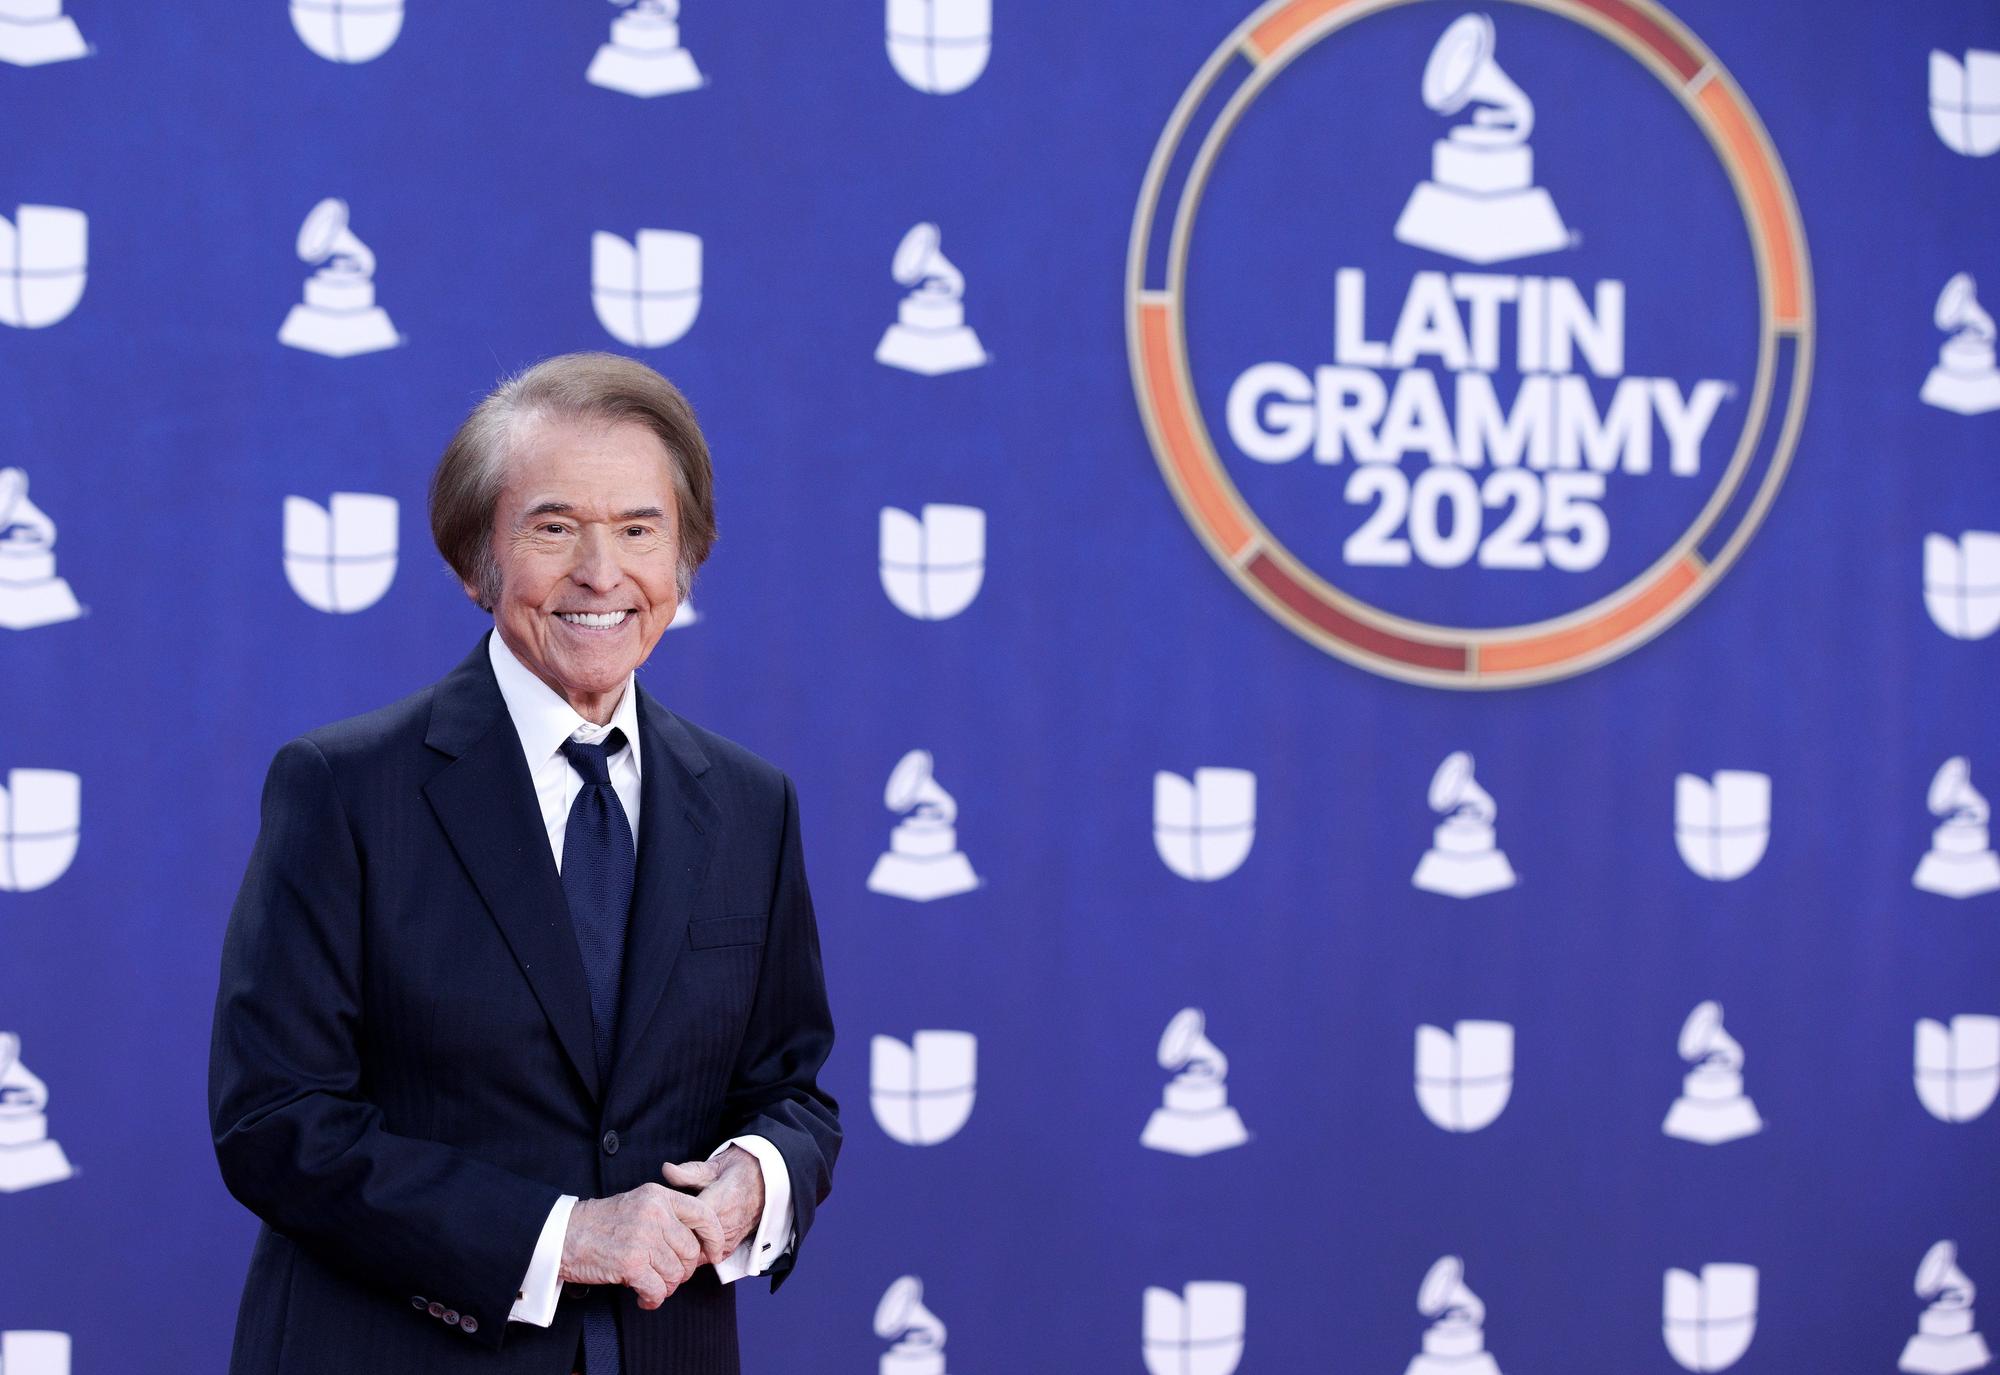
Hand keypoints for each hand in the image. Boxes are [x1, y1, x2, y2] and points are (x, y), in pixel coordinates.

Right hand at [558, 1183, 727, 1307]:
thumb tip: (697, 1244)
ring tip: (652, 1286)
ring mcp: (643, 1239)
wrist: (564, 1235)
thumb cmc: (601, 1223)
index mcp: (659, 1196)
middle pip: (691, 1251)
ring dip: (667, 1287)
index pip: (703, 1214)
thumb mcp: (638, 1203)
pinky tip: (644, 1297)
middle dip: (684, 1270)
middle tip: (670, 1276)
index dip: (714, 1237)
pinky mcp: (631, 1264)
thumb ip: (667, 1215)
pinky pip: (658, 1290)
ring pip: (676, 1274)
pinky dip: (653, 1299)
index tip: (715, 1253)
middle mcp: (654, 1214)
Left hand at [660, 1145, 764, 1260]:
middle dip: (670, 1240)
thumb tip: (666, 1170)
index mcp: (719, 1202)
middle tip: (655, 1233)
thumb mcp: (716, 1165)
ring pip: (696, 1254)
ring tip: (666, 1240)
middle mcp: (725, 1224)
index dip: (666, 1223)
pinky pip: (707, 1258)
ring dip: (681, 1250)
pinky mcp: (731, 1246)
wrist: (767, 1181)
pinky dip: (694, 1254)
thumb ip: (690, 1172)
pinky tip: (684, 1244)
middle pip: (688, 1242)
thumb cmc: (738, 1170)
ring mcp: (729, 1238)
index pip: (686, 1222)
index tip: (654, 1219)